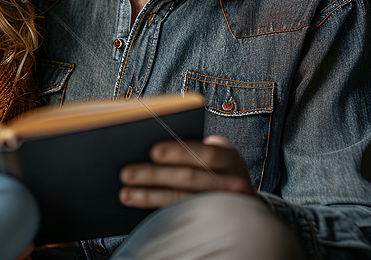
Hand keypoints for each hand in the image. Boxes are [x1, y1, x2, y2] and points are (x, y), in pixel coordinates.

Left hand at [118, 135, 253, 208]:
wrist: (245, 205)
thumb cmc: (217, 170)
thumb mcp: (215, 156)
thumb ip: (194, 148)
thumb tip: (154, 147)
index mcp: (230, 158)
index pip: (206, 153)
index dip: (179, 151)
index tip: (153, 151)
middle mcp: (232, 183)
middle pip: (189, 178)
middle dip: (154, 175)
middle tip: (126, 173)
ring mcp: (223, 206)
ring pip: (182, 200)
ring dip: (149, 196)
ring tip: (125, 193)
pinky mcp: (212, 222)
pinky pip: (182, 216)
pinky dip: (157, 210)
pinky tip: (140, 204)